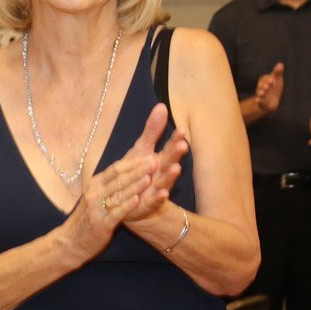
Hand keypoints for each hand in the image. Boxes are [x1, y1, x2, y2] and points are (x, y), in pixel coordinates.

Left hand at [101, 104, 188, 231]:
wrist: (127, 200)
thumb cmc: (137, 171)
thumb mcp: (142, 148)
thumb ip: (152, 130)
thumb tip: (162, 105)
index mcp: (160, 159)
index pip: (170, 147)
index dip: (175, 139)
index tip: (182, 129)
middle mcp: (161, 174)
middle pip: (169, 162)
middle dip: (176, 154)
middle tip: (183, 145)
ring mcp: (156, 189)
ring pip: (165, 181)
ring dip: (170, 175)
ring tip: (177, 168)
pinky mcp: (148, 203)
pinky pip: (154, 200)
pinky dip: (159, 197)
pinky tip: (163, 193)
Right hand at [255, 63, 283, 112]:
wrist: (271, 101)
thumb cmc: (274, 88)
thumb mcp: (277, 80)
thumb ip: (277, 72)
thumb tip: (280, 64)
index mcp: (265, 81)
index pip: (264, 78)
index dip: (268, 79)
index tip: (273, 80)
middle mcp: (262, 87)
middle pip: (261, 85)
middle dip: (264, 85)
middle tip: (268, 86)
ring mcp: (261, 95)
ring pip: (259, 93)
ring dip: (260, 92)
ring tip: (263, 92)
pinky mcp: (262, 102)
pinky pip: (259, 101)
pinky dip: (258, 101)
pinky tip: (258, 100)